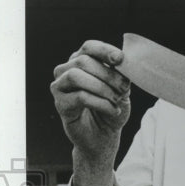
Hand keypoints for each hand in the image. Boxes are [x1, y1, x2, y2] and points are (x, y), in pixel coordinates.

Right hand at [50, 40, 130, 165]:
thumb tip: (123, 64)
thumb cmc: (111, 110)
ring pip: (76, 76)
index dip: (104, 50)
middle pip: (83, 61)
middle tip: (125, 89)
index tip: (120, 59)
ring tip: (117, 100)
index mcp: (80, 62)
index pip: (89, 47)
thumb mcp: (120, 90)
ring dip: (102, 88)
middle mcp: (66, 71)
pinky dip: (101, 103)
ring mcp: (59, 87)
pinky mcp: (60, 104)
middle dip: (108, 75)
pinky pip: (80, 97)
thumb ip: (120, 76)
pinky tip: (113, 110)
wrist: (103, 137)